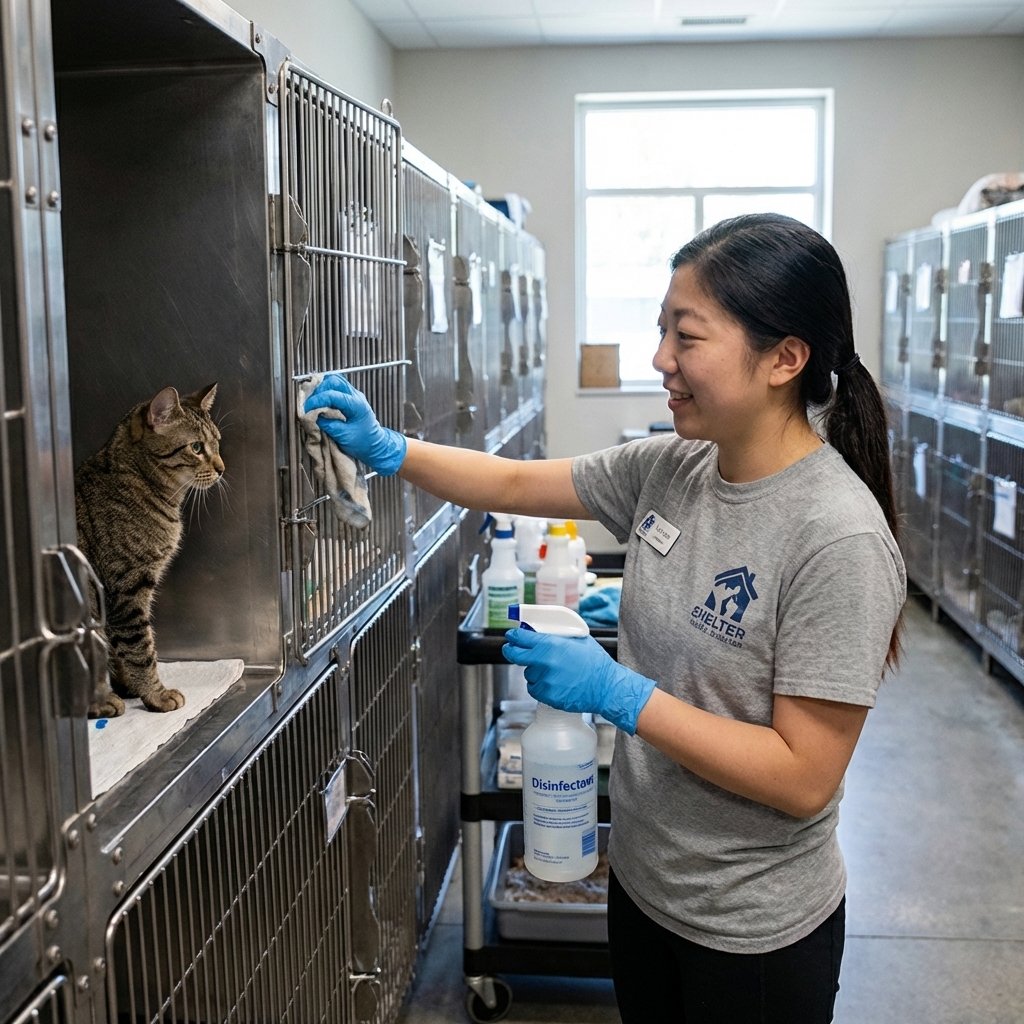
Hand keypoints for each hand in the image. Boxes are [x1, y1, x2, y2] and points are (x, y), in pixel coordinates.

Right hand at [304, 373, 406, 475]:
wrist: (375, 446)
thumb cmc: (363, 443)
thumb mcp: (344, 436)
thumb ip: (328, 424)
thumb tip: (313, 416)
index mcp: (357, 405)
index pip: (333, 395)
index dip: (317, 400)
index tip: (306, 409)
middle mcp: (356, 396)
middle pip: (334, 381)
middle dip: (318, 390)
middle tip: (308, 403)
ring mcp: (353, 395)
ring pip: (335, 381)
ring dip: (321, 388)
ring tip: (311, 400)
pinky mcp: (349, 398)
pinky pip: (336, 387)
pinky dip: (325, 391)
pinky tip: (318, 400)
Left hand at [502, 629, 656, 735]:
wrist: (606, 687)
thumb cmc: (596, 663)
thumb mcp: (579, 639)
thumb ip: (558, 635)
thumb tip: (541, 631)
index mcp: (552, 645)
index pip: (522, 638)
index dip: (514, 636)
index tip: (511, 636)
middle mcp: (545, 662)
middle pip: (515, 656)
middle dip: (511, 651)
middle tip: (511, 649)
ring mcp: (545, 681)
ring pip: (528, 674)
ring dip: (534, 671)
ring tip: (553, 671)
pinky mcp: (547, 696)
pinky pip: (534, 689)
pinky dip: (540, 686)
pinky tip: (554, 683)